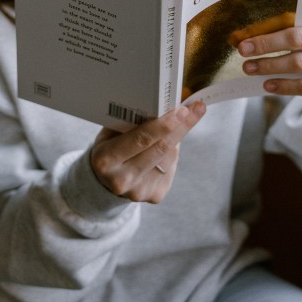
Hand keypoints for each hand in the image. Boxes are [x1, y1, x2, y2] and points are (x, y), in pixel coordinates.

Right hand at [90, 100, 205, 202]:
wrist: (105, 183)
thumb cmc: (111, 148)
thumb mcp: (111, 134)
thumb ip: (132, 123)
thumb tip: (165, 106)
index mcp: (105, 160)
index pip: (141, 139)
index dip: (163, 125)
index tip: (182, 110)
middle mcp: (121, 179)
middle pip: (161, 148)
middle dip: (181, 126)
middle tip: (196, 108)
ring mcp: (139, 191)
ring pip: (169, 157)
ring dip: (178, 137)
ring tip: (183, 120)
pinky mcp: (154, 196)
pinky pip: (170, 167)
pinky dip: (172, 152)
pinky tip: (168, 144)